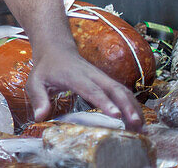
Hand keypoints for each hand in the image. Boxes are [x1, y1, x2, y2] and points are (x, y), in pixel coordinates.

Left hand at [27, 46, 143, 130]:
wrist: (56, 48)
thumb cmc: (46, 67)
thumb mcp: (35, 81)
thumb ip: (38, 98)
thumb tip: (40, 117)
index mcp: (75, 76)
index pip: (91, 89)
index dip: (104, 102)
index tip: (116, 115)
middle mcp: (92, 75)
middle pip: (114, 89)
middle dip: (127, 106)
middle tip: (136, 124)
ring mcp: (101, 77)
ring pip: (122, 90)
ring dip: (134, 107)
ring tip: (142, 128)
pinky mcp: (106, 81)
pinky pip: (123, 92)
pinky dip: (133, 105)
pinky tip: (138, 121)